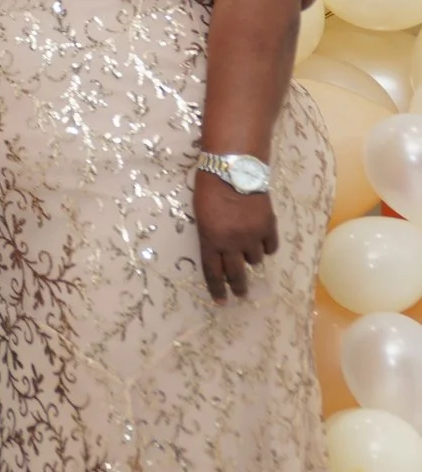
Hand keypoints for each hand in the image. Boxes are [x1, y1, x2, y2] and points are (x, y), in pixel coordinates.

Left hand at [196, 170, 278, 300]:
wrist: (233, 170)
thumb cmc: (209, 189)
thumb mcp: (201, 215)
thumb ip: (210, 236)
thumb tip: (219, 253)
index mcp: (210, 240)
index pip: (213, 272)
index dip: (217, 289)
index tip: (220, 302)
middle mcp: (231, 243)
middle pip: (235, 273)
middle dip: (238, 286)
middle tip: (240, 295)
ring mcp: (252, 236)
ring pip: (254, 260)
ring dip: (250, 257)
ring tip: (246, 247)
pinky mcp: (268, 227)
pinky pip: (270, 247)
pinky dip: (265, 246)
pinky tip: (261, 241)